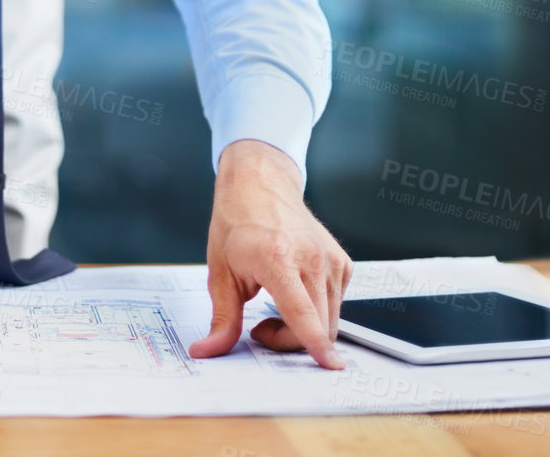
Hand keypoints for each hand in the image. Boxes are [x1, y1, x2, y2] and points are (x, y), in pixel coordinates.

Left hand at [188, 138, 352, 369]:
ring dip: (304, 329)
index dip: (315, 343)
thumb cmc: (238, 222)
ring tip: (273, 309)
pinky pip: (336, 303)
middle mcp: (311, 259)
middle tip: (261, 328)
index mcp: (278, 259)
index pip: (303, 312)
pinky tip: (294, 295)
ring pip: (331, 319)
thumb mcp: (220, 272)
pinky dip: (318, 312)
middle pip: (318, 325)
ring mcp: (330, 260)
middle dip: (290, 341)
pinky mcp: (342, 262)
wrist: (260, 184)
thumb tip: (207, 350)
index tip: (330, 365)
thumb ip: (221, 318)